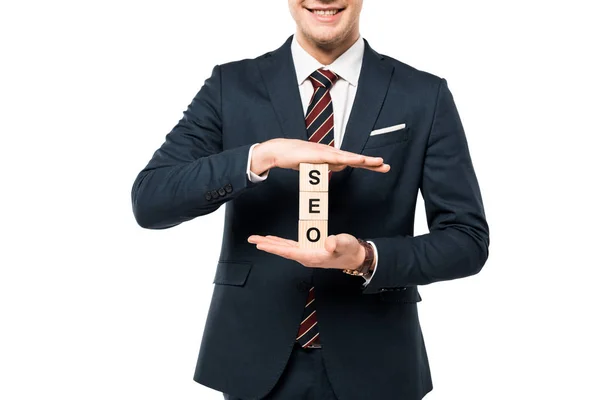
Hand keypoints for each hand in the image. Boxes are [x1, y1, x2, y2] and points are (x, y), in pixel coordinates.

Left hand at [247, 233, 364, 270]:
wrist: (355, 256)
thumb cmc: (349, 250)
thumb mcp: (345, 243)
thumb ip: (336, 242)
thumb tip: (328, 242)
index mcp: (311, 256)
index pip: (288, 252)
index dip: (273, 248)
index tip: (260, 244)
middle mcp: (305, 256)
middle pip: (282, 250)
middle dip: (266, 245)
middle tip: (251, 239)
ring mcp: (306, 253)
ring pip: (284, 248)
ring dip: (271, 243)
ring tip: (258, 239)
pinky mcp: (308, 250)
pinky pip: (290, 246)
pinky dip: (280, 242)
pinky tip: (273, 240)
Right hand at [250, 138, 389, 175]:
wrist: (279, 151)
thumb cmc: (295, 158)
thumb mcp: (315, 166)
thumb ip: (328, 167)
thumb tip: (340, 168)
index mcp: (331, 156)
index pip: (353, 160)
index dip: (367, 163)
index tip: (380, 167)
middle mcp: (332, 152)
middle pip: (355, 158)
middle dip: (371, 163)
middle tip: (386, 167)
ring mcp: (326, 152)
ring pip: (349, 157)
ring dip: (364, 160)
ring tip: (379, 163)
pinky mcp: (320, 154)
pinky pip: (337, 158)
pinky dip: (349, 158)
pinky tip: (359, 159)